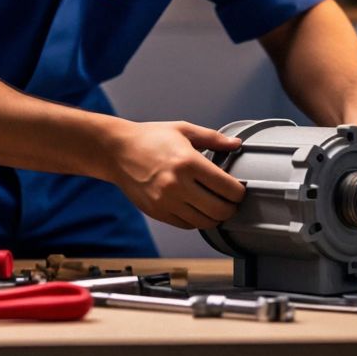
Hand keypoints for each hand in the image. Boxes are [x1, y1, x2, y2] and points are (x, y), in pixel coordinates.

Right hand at [105, 122, 246, 229]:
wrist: (116, 150)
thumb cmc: (149, 138)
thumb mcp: (183, 130)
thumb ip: (213, 139)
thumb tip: (236, 144)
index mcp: (188, 162)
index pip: (228, 188)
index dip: (239, 192)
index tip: (239, 189)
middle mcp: (177, 185)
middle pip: (219, 210)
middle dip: (231, 208)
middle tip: (232, 201)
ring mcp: (166, 201)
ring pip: (204, 222)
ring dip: (215, 217)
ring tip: (216, 206)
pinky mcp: (157, 212)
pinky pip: (186, 225)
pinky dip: (197, 220)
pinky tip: (197, 209)